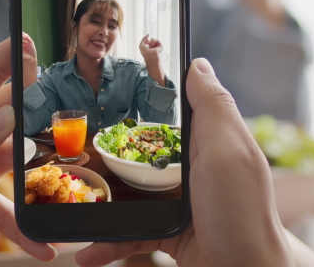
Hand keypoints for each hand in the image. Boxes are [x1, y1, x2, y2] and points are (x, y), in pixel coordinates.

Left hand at [0, 39, 55, 265]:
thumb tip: (6, 117)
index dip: (7, 57)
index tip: (33, 43)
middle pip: (9, 118)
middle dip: (40, 117)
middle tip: (73, 119)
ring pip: (17, 164)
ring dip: (41, 177)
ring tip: (68, 188)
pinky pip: (8, 212)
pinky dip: (26, 228)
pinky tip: (44, 244)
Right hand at [75, 59, 298, 266]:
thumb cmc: (241, 214)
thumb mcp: (228, 150)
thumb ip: (213, 106)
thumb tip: (198, 64)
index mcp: (212, 141)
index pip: (176, 110)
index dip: (145, 99)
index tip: (108, 92)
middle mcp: (196, 168)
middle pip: (144, 150)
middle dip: (110, 155)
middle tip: (76, 152)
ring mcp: (182, 203)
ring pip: (131, 194)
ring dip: (101, 203)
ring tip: (71, 203)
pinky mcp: (170, 234)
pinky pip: (131, 232)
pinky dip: (108, 243)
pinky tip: (87, 250)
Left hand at [138, 34, 162, 64]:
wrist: (150, 54)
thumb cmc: (144, 51)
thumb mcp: (141, 44)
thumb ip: (144, 38)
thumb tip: (148, 34)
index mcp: (148, 48)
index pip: (147, 42)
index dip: (146, 41)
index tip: (146, 42)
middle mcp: (152, 47)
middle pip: (151, 40)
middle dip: (149, 41)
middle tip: (148, 43)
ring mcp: (156, 47)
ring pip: (153, 40)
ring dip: (151, 40)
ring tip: (151, 44)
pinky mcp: (159, 46)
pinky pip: (157, 40)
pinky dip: (154, 41)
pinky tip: (153, 43)